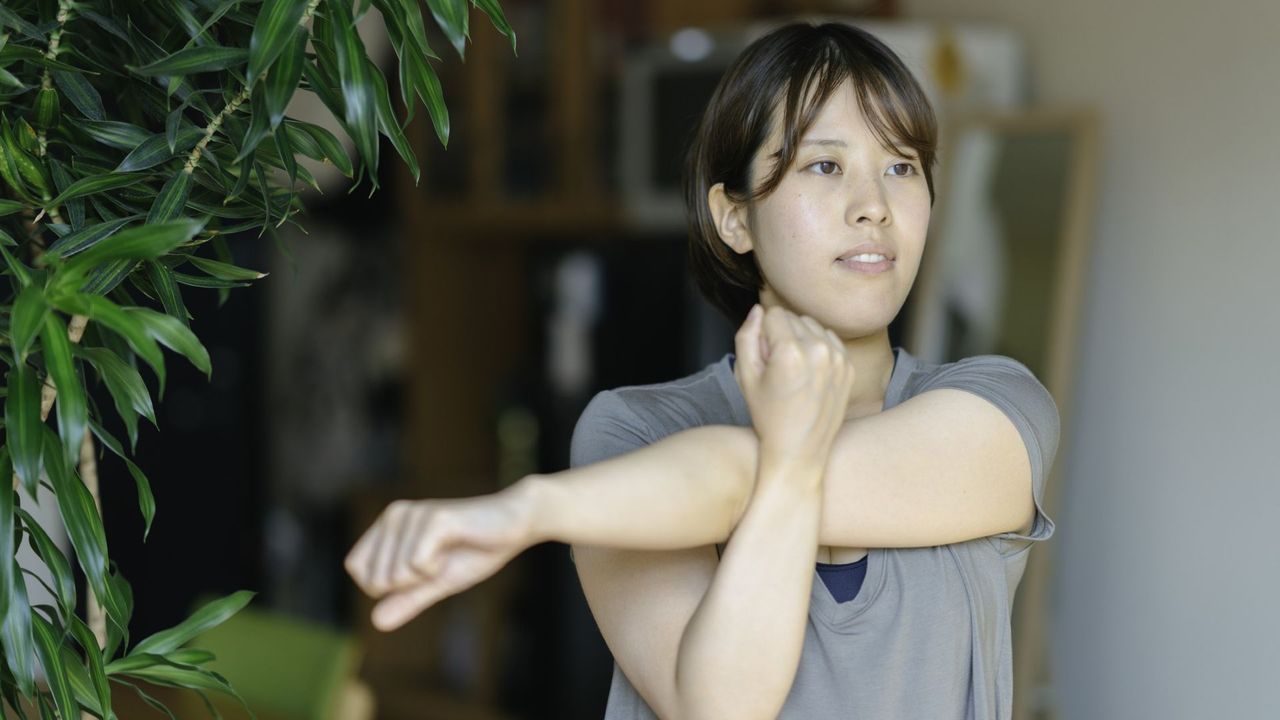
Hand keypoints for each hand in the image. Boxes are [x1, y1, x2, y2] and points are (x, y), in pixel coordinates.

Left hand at [345, 488, 532, 630]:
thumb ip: (407, 599)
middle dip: (411, 584)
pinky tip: (456, 548)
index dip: (388, 585)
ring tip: (450, 552)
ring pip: (397, 577)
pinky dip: (438, 570)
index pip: (357, 569)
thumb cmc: (476, 549)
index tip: (423, 568)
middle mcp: (394, 514)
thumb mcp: (437, 581)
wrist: (516, 524)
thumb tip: (375, 622)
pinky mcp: (433, 519)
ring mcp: (412, 514)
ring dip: (429, 576)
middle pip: (376, 580)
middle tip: (441, 560)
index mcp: (388, 524)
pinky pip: (417, 566)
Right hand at [733, 304, 855, 464]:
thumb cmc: (767, 415)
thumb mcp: (745, 376)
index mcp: (791, 352)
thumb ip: (746, 336)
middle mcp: (819, 350)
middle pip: (793, 317)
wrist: (800, 451)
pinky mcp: (849, 366)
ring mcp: (838, 358)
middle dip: (782, 335)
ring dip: (801, 338)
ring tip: (794, 371)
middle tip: (778, 369)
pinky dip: (818, 348)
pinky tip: (810, 373)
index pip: (773, 313)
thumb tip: (758, 309)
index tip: (764, 359)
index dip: (762, 334)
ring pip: (812, 325)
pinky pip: (829, 339)